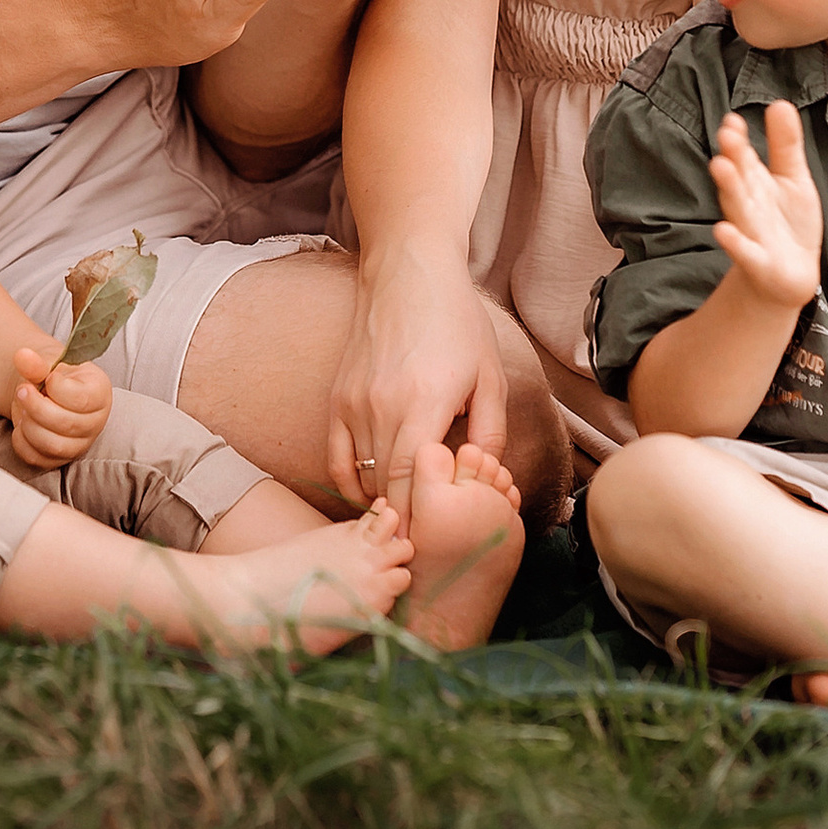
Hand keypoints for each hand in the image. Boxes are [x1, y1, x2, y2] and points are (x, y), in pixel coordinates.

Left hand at [10, 347, 112, 467]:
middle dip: (36, 407)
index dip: (57, 389)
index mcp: (100, 393)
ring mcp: (79, 443)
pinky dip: (22, 442)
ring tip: (23, 407)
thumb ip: (37, 363)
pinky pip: (38, 458)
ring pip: (52, 445)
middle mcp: (95, 421)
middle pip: (66, 424)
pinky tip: (21, 424)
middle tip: (22, 391)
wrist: (50, 392)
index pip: (81, 399)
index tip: (47, 378)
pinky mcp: (60, 458)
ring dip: (28, 425)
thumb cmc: (56, 376)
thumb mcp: (50, 364)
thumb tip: (22, 356)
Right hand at [328, 245, 509, 529]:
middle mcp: (381, 408)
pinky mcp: (337, 399)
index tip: (437, 549)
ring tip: (404, 529)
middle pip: (387, 490)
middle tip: (424, 555)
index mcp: (423, 405)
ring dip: (382, 506)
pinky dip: (352, 485)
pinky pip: (337, 459)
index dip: (422, 523)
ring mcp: (353, 404)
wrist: (408, 273)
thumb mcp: (490, 376)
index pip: (412, 486)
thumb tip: (485, 477)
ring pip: (361, 479)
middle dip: (406, 525)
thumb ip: (490, 432)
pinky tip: (373, 498)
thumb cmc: (457, 322)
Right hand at [709, 104, 822, 311]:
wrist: (789, 276)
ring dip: (728, 189)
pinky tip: (724, 232)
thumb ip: (785, 143)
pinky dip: (734, 243)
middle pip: (737, 177)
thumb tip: (780, 103)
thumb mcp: (794, 178)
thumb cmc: (788, 223)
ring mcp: (750, 233)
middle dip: (732, 156)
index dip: (738, 138)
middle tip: (728, 135)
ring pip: (737, 209)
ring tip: (721, 167)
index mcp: (755, 181)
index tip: (733, 120)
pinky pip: (744, 252)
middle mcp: (748, 204)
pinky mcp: (757, 262)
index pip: (743, 155)